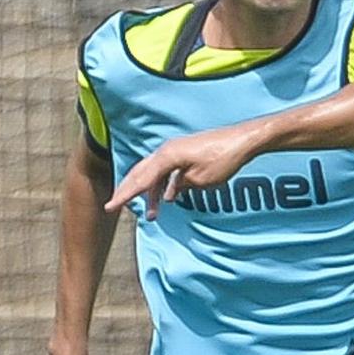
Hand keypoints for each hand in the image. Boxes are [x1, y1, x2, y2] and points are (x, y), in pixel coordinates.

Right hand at [106, 121, 260, 217]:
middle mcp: (167, 151)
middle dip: (128, 191)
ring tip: (152, 214)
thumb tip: (171, 191)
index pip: (140, 179)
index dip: (124, 195)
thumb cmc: (223, 158)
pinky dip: (164, 186)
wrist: (243, 140)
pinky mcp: (186, 153)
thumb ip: (180, 186)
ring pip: (153, 173)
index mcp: (167, 156)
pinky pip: (167, 171)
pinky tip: (168, 198)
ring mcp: (176, 150)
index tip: (110, 207)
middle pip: (140, 173)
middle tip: (115, 207)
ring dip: (150, 193)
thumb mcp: (200, 180)